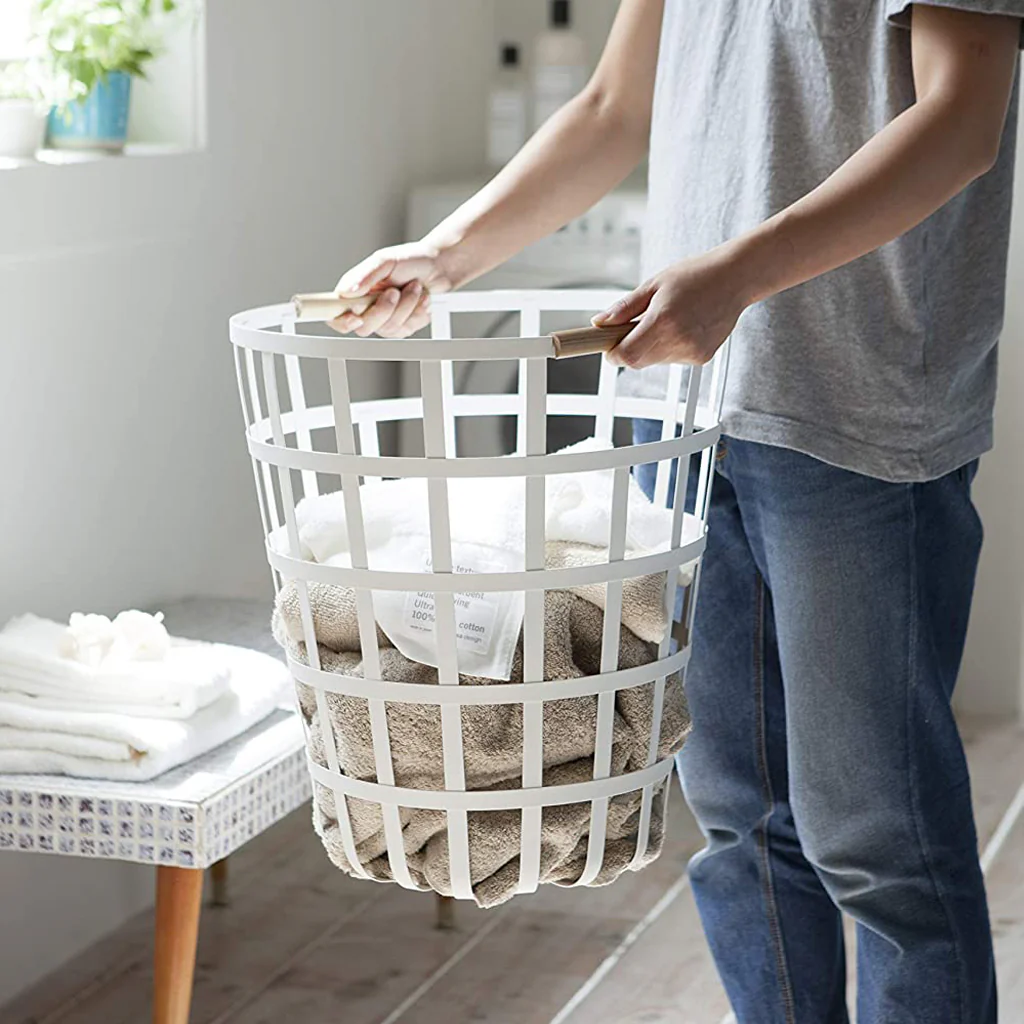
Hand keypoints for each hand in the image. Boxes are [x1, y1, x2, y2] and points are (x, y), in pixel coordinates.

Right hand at [330, 241, 456, 337]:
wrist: (439, 267)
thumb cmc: (411, 260)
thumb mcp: (385, 261)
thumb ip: (365, 276)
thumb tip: (346, 291)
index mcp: (355, 291)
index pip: (335, 314)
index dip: (342, 321)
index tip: (355, 317)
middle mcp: (366, 307)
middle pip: (364, 327)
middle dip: (384, 310)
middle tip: (396, 291)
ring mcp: (384, 319)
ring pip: (388, 329)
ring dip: (406, 307)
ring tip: (414, 288)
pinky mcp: (401, 326)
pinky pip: (405, 330)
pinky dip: (417, 313)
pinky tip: (421, 299)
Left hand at [593, 247, 748, 368]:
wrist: (735, 278)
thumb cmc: (696, 275)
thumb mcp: (654, 285)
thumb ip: (624, 308)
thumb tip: (600, 322)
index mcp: (663, 320)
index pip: (627, 355)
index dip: (613, 354)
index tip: (609, 346)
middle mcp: (679, 340)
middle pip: (638, 361)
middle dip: (631, 347)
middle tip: (637, 324)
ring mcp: (692, 351)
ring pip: (655, 360)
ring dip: (651, 346)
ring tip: (668, 319)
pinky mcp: (701, 357)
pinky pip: (673, 359)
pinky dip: (670, 347)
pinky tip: (683, 326)